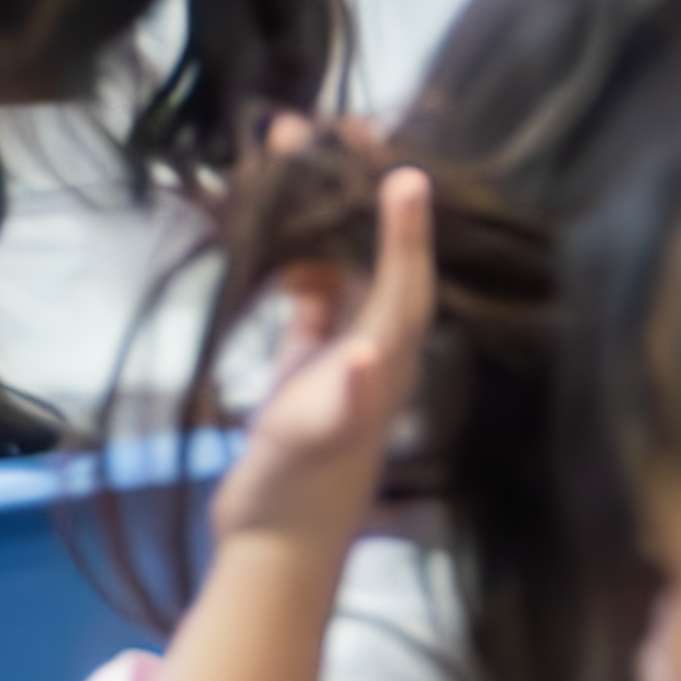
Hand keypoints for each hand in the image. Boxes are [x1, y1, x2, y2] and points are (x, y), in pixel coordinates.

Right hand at [213, 151, 436, 563]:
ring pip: (339, 266)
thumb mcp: (311, 442)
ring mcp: (339, 357)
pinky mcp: (305, 371)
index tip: (401, 165)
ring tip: (293, 151)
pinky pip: (309, 295)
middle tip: (339, 125)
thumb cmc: (296, 495)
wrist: (273, 554)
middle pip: (375, 255)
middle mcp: (373, 351)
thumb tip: (358, 354)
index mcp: (385, 363)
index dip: (406, 226)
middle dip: (358, 192)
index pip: (405, 280)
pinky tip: (274, 225)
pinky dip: (296, 256)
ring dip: (320, 213)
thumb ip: (336, 400)